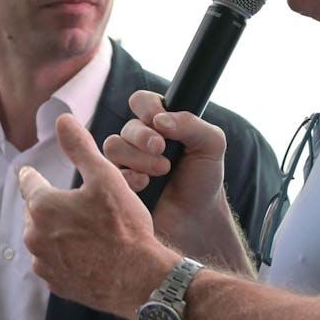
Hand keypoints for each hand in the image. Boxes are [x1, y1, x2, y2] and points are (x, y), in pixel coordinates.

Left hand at [18, 114, 180, 317]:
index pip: (28, 183)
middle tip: (77, 206)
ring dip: (57, 232)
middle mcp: (35, 236)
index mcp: (43, 206)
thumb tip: (63, 120)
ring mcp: (44, 263)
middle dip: (51, 207)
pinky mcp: (56, 284)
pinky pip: (54, 263)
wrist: (139, 279)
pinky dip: (65, 256)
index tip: (32, 173)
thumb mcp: (106, 178)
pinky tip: (87, 253)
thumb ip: (80, 147)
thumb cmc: (124, 228)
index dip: (33, 175)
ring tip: (85, 231)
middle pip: (35, 213)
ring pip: (43, 239)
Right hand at [104, 90, 238, 262]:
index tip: (161, 123)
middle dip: (143, 137)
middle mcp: (140, 140)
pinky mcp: (117, 182)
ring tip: (160, 172)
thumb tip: (160, 120)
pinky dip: (129, 177)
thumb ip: (191, 124)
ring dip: (137, 158)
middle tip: (162, 150)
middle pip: (127, 126)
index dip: (148, 107)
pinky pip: (107, 171)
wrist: (197, 218)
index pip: (141, 101)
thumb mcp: (212, 145)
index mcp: (160, 123)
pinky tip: (146, 186)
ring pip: (113, 146)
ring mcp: (127, 161)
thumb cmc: (204, 178)